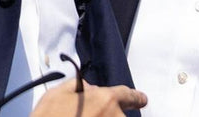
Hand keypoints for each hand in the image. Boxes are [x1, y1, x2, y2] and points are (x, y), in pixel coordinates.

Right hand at [28, 80, 145, 116]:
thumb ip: (78, 85)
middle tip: (87, 114)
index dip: (135, 97)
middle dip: (107, 114)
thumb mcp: (57, 93)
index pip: (128, 95)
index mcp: (105, 100)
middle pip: (119, 115)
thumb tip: (90, 88)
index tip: (141, 99)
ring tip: (79, 116)